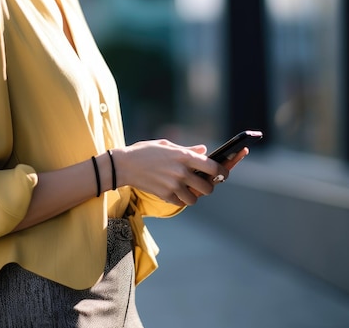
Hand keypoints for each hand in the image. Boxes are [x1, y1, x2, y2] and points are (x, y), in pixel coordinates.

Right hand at [112, 140, 234, 206]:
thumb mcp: (167, 145)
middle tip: (204, 184)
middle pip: (208, 187)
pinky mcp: (165, 195)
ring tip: (188, 190)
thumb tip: (204, 151)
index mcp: (184, 156)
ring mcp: (173, 185)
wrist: (124, 165)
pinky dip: (180, 200)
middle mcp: (181, 171)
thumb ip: (187, 150)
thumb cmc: (145, 152)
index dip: (223, 171)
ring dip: (194, 196)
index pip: (213, 167)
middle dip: (209, 187)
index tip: (224, 174)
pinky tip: (175, 193)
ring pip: (195, 199)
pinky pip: (180, 203)